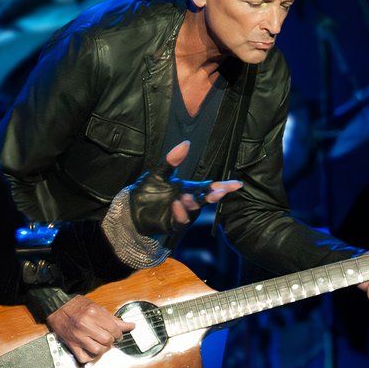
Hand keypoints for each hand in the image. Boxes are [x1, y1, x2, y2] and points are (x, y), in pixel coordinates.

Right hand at [46, 295, 134, 364]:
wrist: (57, 307)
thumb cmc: (77, 306)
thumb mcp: (96, 307)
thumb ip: (113, 319)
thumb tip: (131, 326)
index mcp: (93, 313)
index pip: (114, 329)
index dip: (118, 334)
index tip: (117, 334)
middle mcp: (85, 325)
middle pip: (107, 340)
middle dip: (111, 341)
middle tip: (108, 338)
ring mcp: (78, 336)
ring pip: (98, 351)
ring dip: (102, 349)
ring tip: (101, 345)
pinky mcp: (71, 344)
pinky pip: (84, 358)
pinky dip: (90, 358)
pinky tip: (91, 351)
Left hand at [128, 140, 242, 235]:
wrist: (130, 210)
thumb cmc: (146, 190)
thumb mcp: (158, 173)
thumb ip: (172, 160)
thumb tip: (186, 143)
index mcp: (187, 189)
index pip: (208, 187)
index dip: (224, 186)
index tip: (238, 184)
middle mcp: (187, 202)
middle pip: (205, 200)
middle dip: (214, 196)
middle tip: (219, 191)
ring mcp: (181, 214)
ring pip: (194, 211)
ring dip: (192, 203)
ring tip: (185, 196)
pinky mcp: (172, 224)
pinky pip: (181, 220)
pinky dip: (180, 213)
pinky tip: (175, 204)